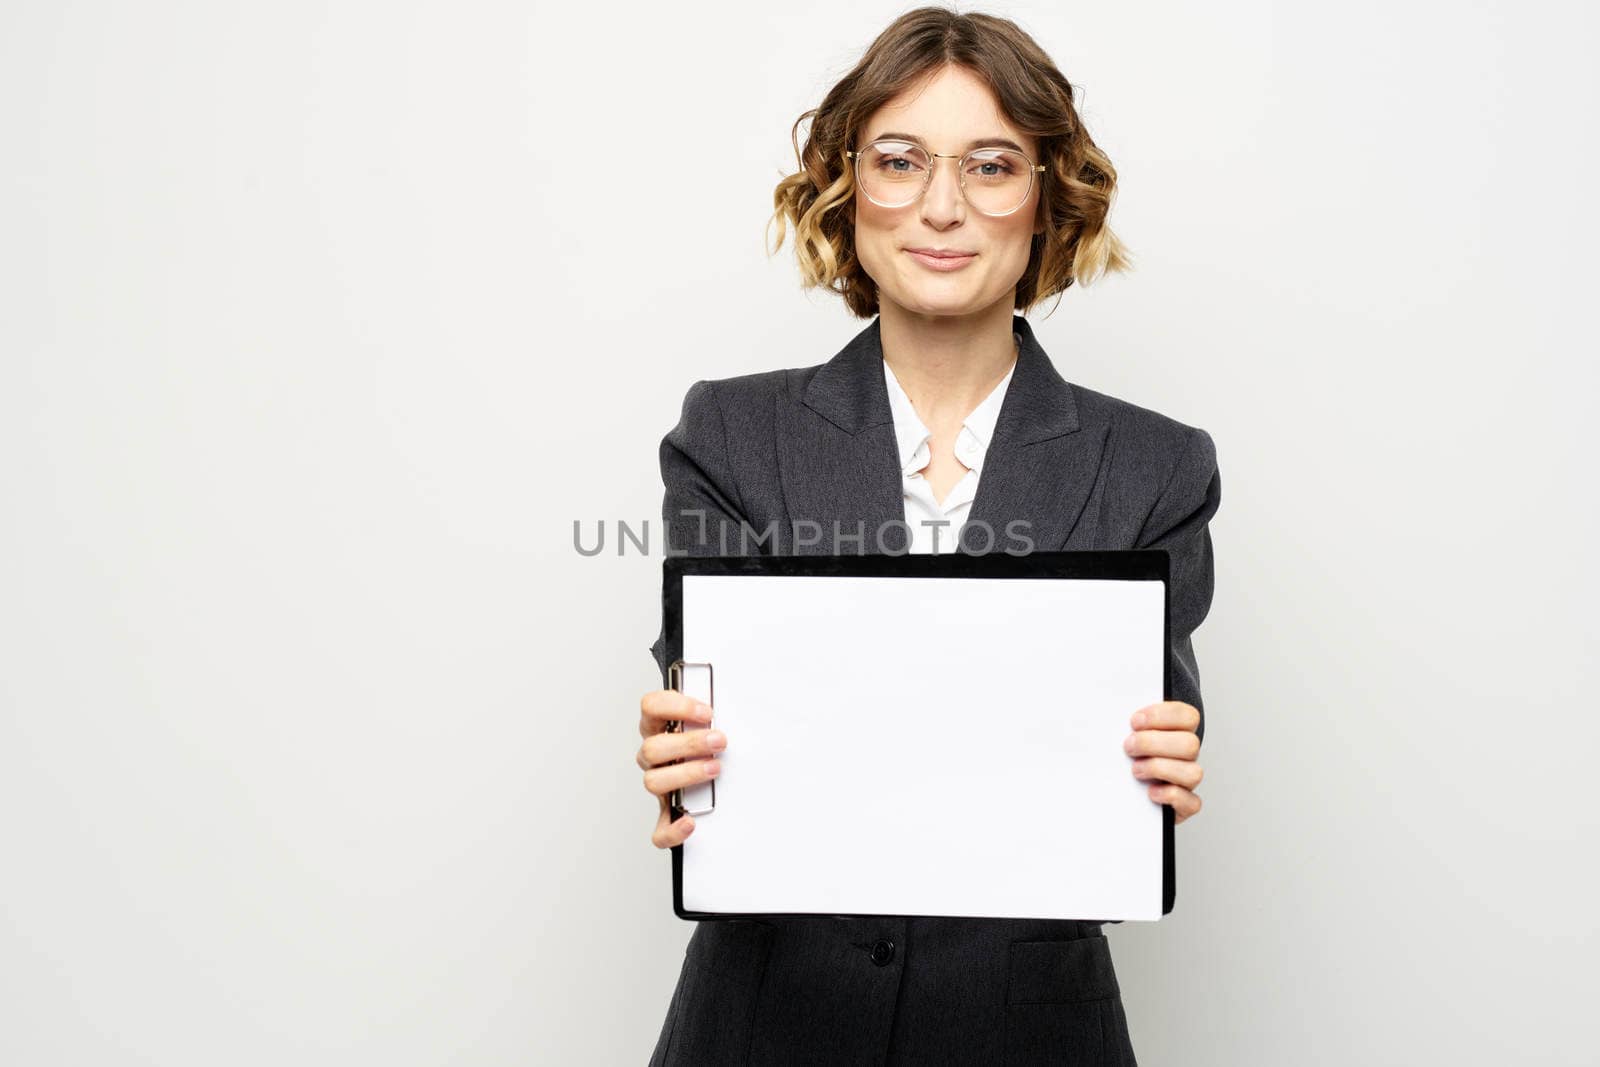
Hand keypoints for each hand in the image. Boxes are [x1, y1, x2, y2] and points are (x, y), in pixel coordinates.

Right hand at [637, 689, 726, 847]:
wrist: (716, 783)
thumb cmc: (711, 747)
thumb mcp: (713, 724)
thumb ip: (716, 717)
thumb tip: (743, 711)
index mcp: (659, 728)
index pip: (651, 707)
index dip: (675, 707)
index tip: (706, 713)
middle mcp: (655, 756)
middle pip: (652, 748)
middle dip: (689, 743)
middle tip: (719, 741)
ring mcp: (660, 785)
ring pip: (653, 782)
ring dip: (685, 774)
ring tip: (714, 769)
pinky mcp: (668, 815)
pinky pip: (659, 830)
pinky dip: (672, 829)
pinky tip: (690, 821)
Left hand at [1124, 701, 1203, 824]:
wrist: (1116, 791)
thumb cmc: (1122, 756)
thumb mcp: (1120, 733)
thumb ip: (1121, 722)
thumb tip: (1106, 710)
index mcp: (1177, 732)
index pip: (1187, 717)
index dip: (1163, 716)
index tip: (1135, 722)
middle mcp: (1185, 756)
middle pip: (1190, 744)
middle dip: (1154, 743)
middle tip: (1128, 747)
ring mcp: (1186, 781)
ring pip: (1194, 773)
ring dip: (1160, 769)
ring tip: (1135, 770)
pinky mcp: (1184, 805)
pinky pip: (1192, 802)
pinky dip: (1170, 796)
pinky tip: (1150, 792)